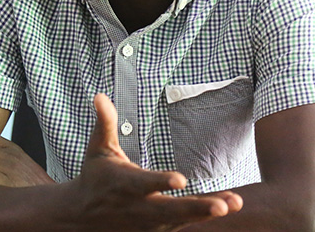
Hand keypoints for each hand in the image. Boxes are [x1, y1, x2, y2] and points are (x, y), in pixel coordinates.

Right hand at [67, 94, 242, 230]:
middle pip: (170, 211)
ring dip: (207, 212)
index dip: (161, 182)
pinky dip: (203, 219)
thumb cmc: (94, 177)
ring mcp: (148, 224)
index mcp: (125, 184)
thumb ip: (105, 123)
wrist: (81, 218)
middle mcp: (139, 207)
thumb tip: (100, 96)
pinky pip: (182, 226)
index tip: (180, 180)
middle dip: (197, 209)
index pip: (144, 184)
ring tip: (234, 203)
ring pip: (181, 221)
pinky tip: (228, 207)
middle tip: (222, 206)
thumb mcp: (97, 150)